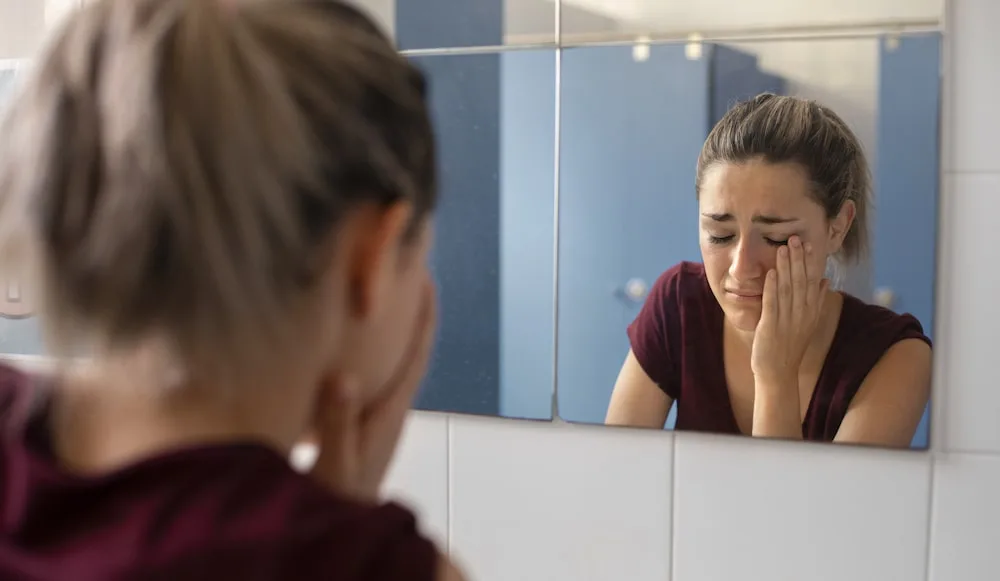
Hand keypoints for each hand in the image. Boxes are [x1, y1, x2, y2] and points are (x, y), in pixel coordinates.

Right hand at [309, 278, 436, 502]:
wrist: (342, 529)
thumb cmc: (339, 501)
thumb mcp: (334, 465)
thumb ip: (338, 425)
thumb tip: (344, 377)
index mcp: (389, 415)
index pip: (415, 357)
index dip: (423, 318)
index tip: (428, 279)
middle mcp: (389, 410)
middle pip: (408, 351)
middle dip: (409, 312)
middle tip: (404, 271)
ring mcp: (377, 416)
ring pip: (390, 362)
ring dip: (389, 330)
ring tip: (377, 293)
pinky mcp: (362, 423)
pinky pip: (371, 376)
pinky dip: (367, 351)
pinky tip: (346, 341)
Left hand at [750, 236, 828, 385]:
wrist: (778, 372)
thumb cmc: (790, 346)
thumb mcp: (807, 322)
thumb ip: (816, 301)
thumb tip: (825, 280)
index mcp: (810, 312)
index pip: (812, 282)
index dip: (811, 263)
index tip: (809, 244)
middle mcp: (802, 314)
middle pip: (802, 282)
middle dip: (799, 259)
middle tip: (796, 238)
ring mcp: (787, 320)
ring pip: (788, 289)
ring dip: (786, 267)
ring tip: (783, 248)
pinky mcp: (771, 326)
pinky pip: (773, 304)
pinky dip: (773, 287)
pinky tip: (772, 272)